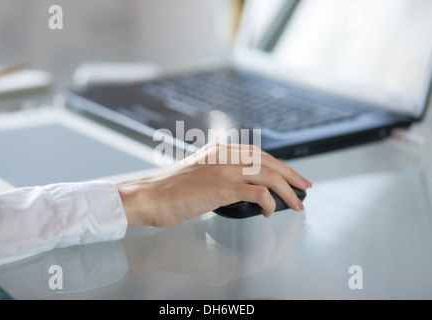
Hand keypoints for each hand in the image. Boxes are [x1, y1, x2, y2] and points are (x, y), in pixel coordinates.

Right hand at [116, 143, 311, 226]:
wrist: (148, 195)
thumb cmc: (169, 191)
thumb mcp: (199, 175)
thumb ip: (219, 176)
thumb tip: (241, 190)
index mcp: (219, 150)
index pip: (258, 153)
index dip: (279, 164)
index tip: (290, 175)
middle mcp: (224, 156)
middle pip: (268, 161)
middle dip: (291, 175)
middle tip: (305, 187)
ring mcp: (223, 170)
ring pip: (267, 175)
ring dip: (286, 191)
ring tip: (296, 203)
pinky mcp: (220, 187)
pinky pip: (257, 192)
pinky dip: (268, 202)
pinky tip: (268, 211)